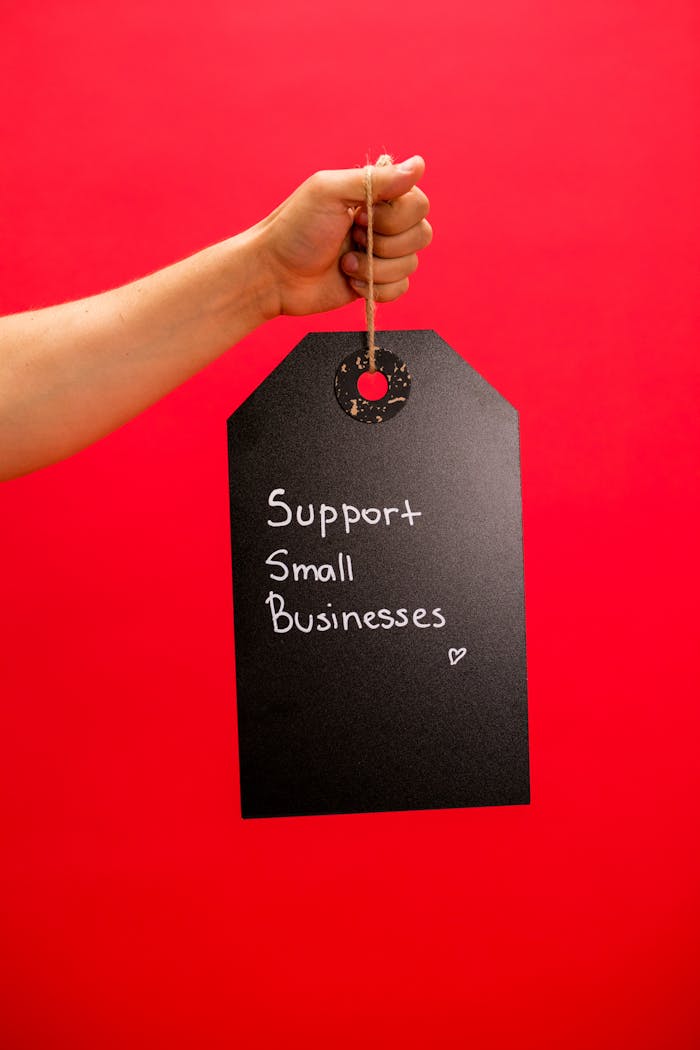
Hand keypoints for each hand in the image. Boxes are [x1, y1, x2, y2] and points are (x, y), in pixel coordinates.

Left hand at [255, 155, 431, 317]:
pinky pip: (401, 289)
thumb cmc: (295, 229)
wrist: (274, 275)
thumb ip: (377, 180)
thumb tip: (420, 165)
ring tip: (344, 263)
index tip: (359, 216)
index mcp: (376, 196)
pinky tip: (349, 281)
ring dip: (374, 268)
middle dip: (385, 243)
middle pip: (421, 234)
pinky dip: (375, 288)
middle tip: (351, 238)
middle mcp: (384, 223)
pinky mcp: (376, 283)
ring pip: (411, 264)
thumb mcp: (330, 193)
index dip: (394, 217)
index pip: (418, 203)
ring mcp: (381, 255)